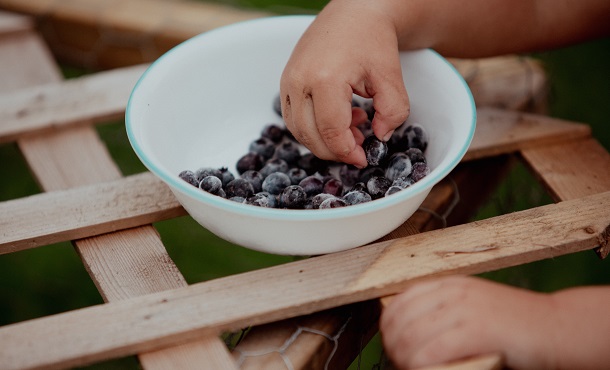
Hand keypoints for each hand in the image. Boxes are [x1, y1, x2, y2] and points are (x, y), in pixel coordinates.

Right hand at [280, 0, 409, 167]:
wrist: (354, 11)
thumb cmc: (372, 39)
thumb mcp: (391, 76)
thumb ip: (393, 112)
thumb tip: (381, 138)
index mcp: (325, 79)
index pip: (331, 132)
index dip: (348, 152)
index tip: (364, 159)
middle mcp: (299, 81)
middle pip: (311, 136)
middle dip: (336, 151)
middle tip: (360, 148)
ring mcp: (288, 80)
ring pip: (298, 130)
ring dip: (324, 140)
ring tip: (353, 129)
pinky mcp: (286, 81)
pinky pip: (294, 118)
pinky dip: (313, 128)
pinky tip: (339, 117)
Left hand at [380, 275, 557, 368]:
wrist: (555, 326)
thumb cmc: (513, 322)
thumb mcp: (471, 305)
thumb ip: (442, 312)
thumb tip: (406, 331)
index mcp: (448, 283)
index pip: (399, 301)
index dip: (389, 327)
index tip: (392, 344)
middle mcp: (451, 292)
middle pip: (400, 320)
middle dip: (393, 346)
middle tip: (400, 362)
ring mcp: (463, 309)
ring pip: (411, 338)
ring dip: (405, 360)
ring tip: (413, 369)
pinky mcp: (475, 330)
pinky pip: (431, 352)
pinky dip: (422, 366)